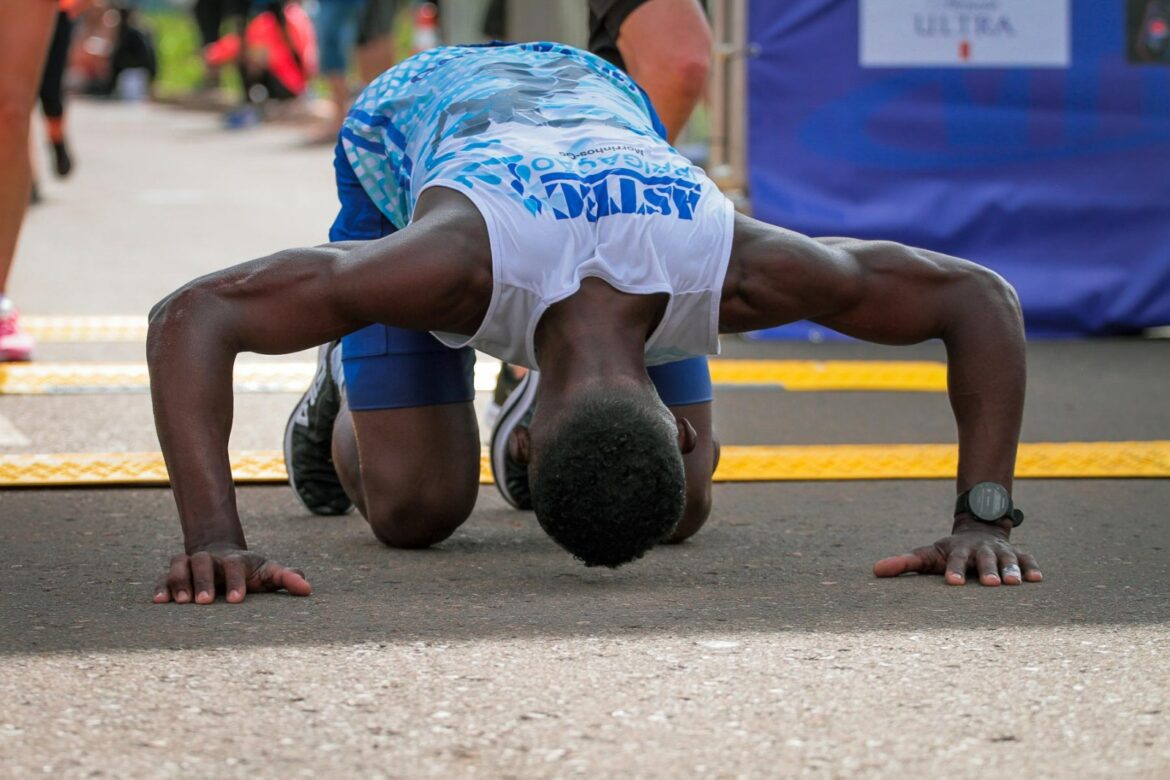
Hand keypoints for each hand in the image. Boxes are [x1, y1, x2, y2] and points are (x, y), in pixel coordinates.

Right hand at [153, 545, 311, 603]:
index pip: (236, 566)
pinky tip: (159, 601)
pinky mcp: (173, 575)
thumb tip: (308, 589)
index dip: (236, 581)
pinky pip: (162, 578)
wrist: (222, 557)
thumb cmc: (250, 571)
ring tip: (181, 602)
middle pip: (204, 563)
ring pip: (180, 566)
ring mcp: (190, 565)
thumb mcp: (269, 573)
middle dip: (203, 581)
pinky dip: (160, 587)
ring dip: (179, 582)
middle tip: (203, 602)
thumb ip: (288, 578)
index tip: (236, 601)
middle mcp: (211, 559)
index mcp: (235, 560)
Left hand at [873, 517, 1041, 585]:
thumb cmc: (949, 551)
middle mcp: (980, 550)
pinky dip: (1032, 567)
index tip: (953, 583)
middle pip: (984, 560)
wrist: (977, 530)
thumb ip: (904, 563)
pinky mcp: (1017, 554)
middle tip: (989, 584)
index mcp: (958, 551)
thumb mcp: (927, 555)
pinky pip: (1027, 560)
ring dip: (1010, 570)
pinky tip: (1037, 579)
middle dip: (987, 570)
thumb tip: (875, 570)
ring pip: (1007, 559)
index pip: (954, 560)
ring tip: (1013, 583)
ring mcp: (1000, 551)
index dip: (954, 570)